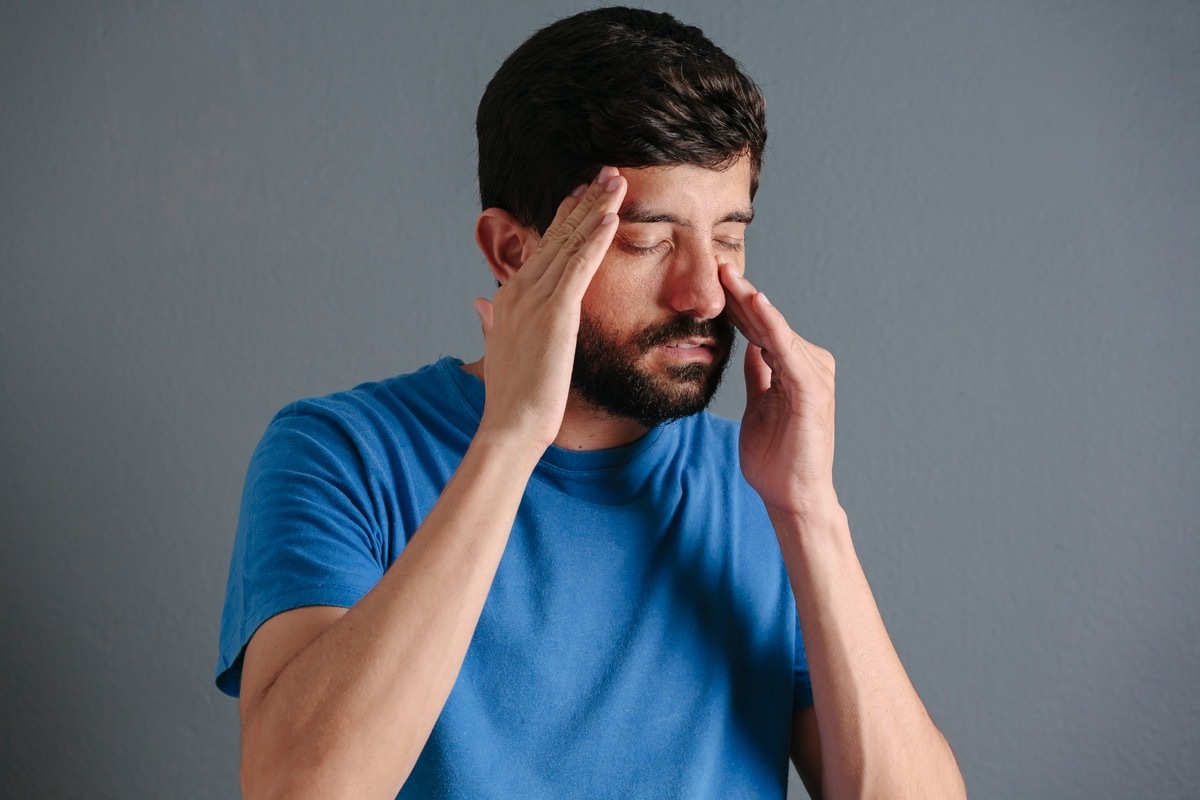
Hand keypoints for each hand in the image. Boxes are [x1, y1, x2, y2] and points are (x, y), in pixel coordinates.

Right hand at [472, 167, 626, 450]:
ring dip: (596, 209)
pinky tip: (611, 217)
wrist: (510, 424)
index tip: (583, 194)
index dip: (565, 218)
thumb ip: (491, 322)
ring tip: (617, 181)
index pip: (543, 247)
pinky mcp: (554, 312)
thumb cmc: (512, 396)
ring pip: (571, 243)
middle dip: (585, 202)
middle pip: (558, 235)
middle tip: (607, 172)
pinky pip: (579, 266)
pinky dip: (595, 239)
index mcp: (510, 297)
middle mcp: (520, 289)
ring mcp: (535, 298)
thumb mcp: (499, 348)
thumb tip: (479, 304)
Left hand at [719, 263, 838, 519]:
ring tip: (727, 275)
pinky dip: (771, 325)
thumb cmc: (776, 458)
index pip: (759, 329)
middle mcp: (807, 364)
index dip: (735, 305)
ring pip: (775, 329)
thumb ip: (759, 375)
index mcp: (792, 368)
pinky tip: (754, 304)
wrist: (792, 497)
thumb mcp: (759, 406)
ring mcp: (813, 374)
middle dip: (739, 295)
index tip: (709, 281)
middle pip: (766, 322)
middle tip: (714, 263)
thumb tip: (750, 347)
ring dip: (751, 301)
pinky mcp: (811, 388)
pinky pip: (786, 349)